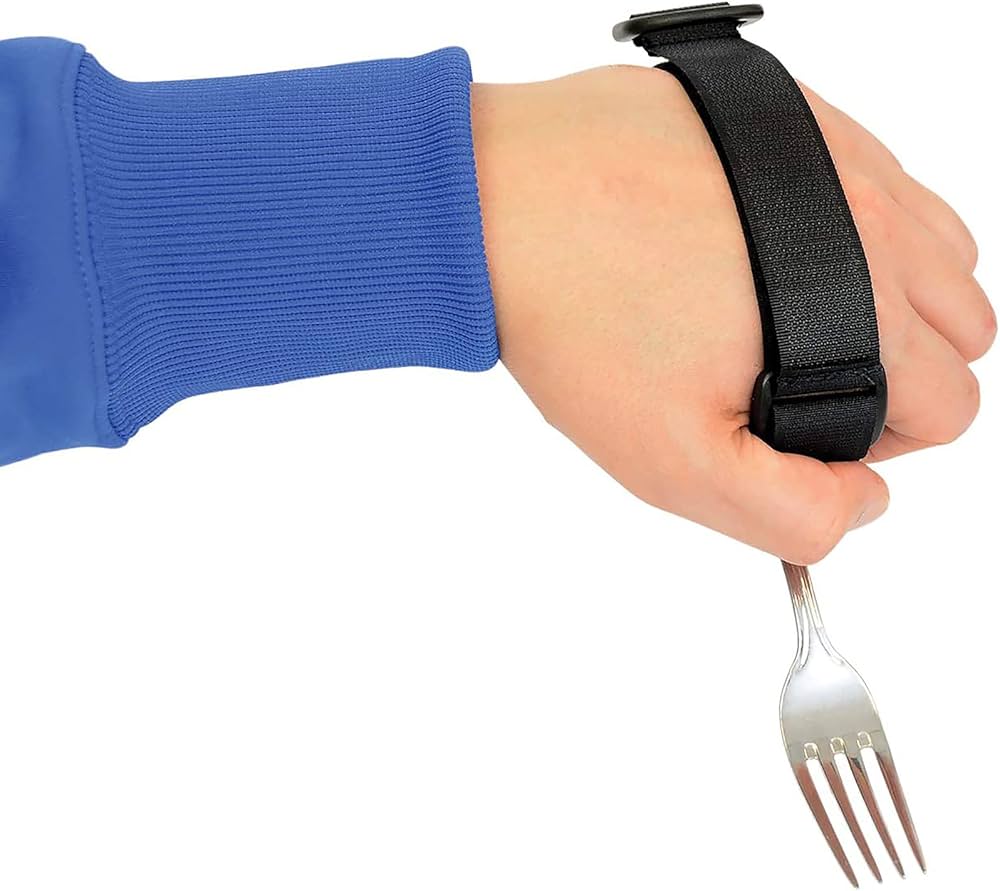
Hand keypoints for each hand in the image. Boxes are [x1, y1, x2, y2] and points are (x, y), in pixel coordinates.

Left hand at [471, 66, 994, 563]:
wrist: (502, 203)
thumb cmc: (577, 324)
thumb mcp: (676, 462)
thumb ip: (791, 510)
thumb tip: (862, 501)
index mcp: (864, 310)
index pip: (948, 407)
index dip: (881, 441)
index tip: (807, 433)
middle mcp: (874, 219)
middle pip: (960, 328)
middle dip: (898, 373)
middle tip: (799, 379)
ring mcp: (839, 155)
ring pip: (936, 249)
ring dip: (890, 297)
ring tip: (791, 317)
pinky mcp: (798, 114)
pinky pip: (877, 177)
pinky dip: (855, 225)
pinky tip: (774, 249)